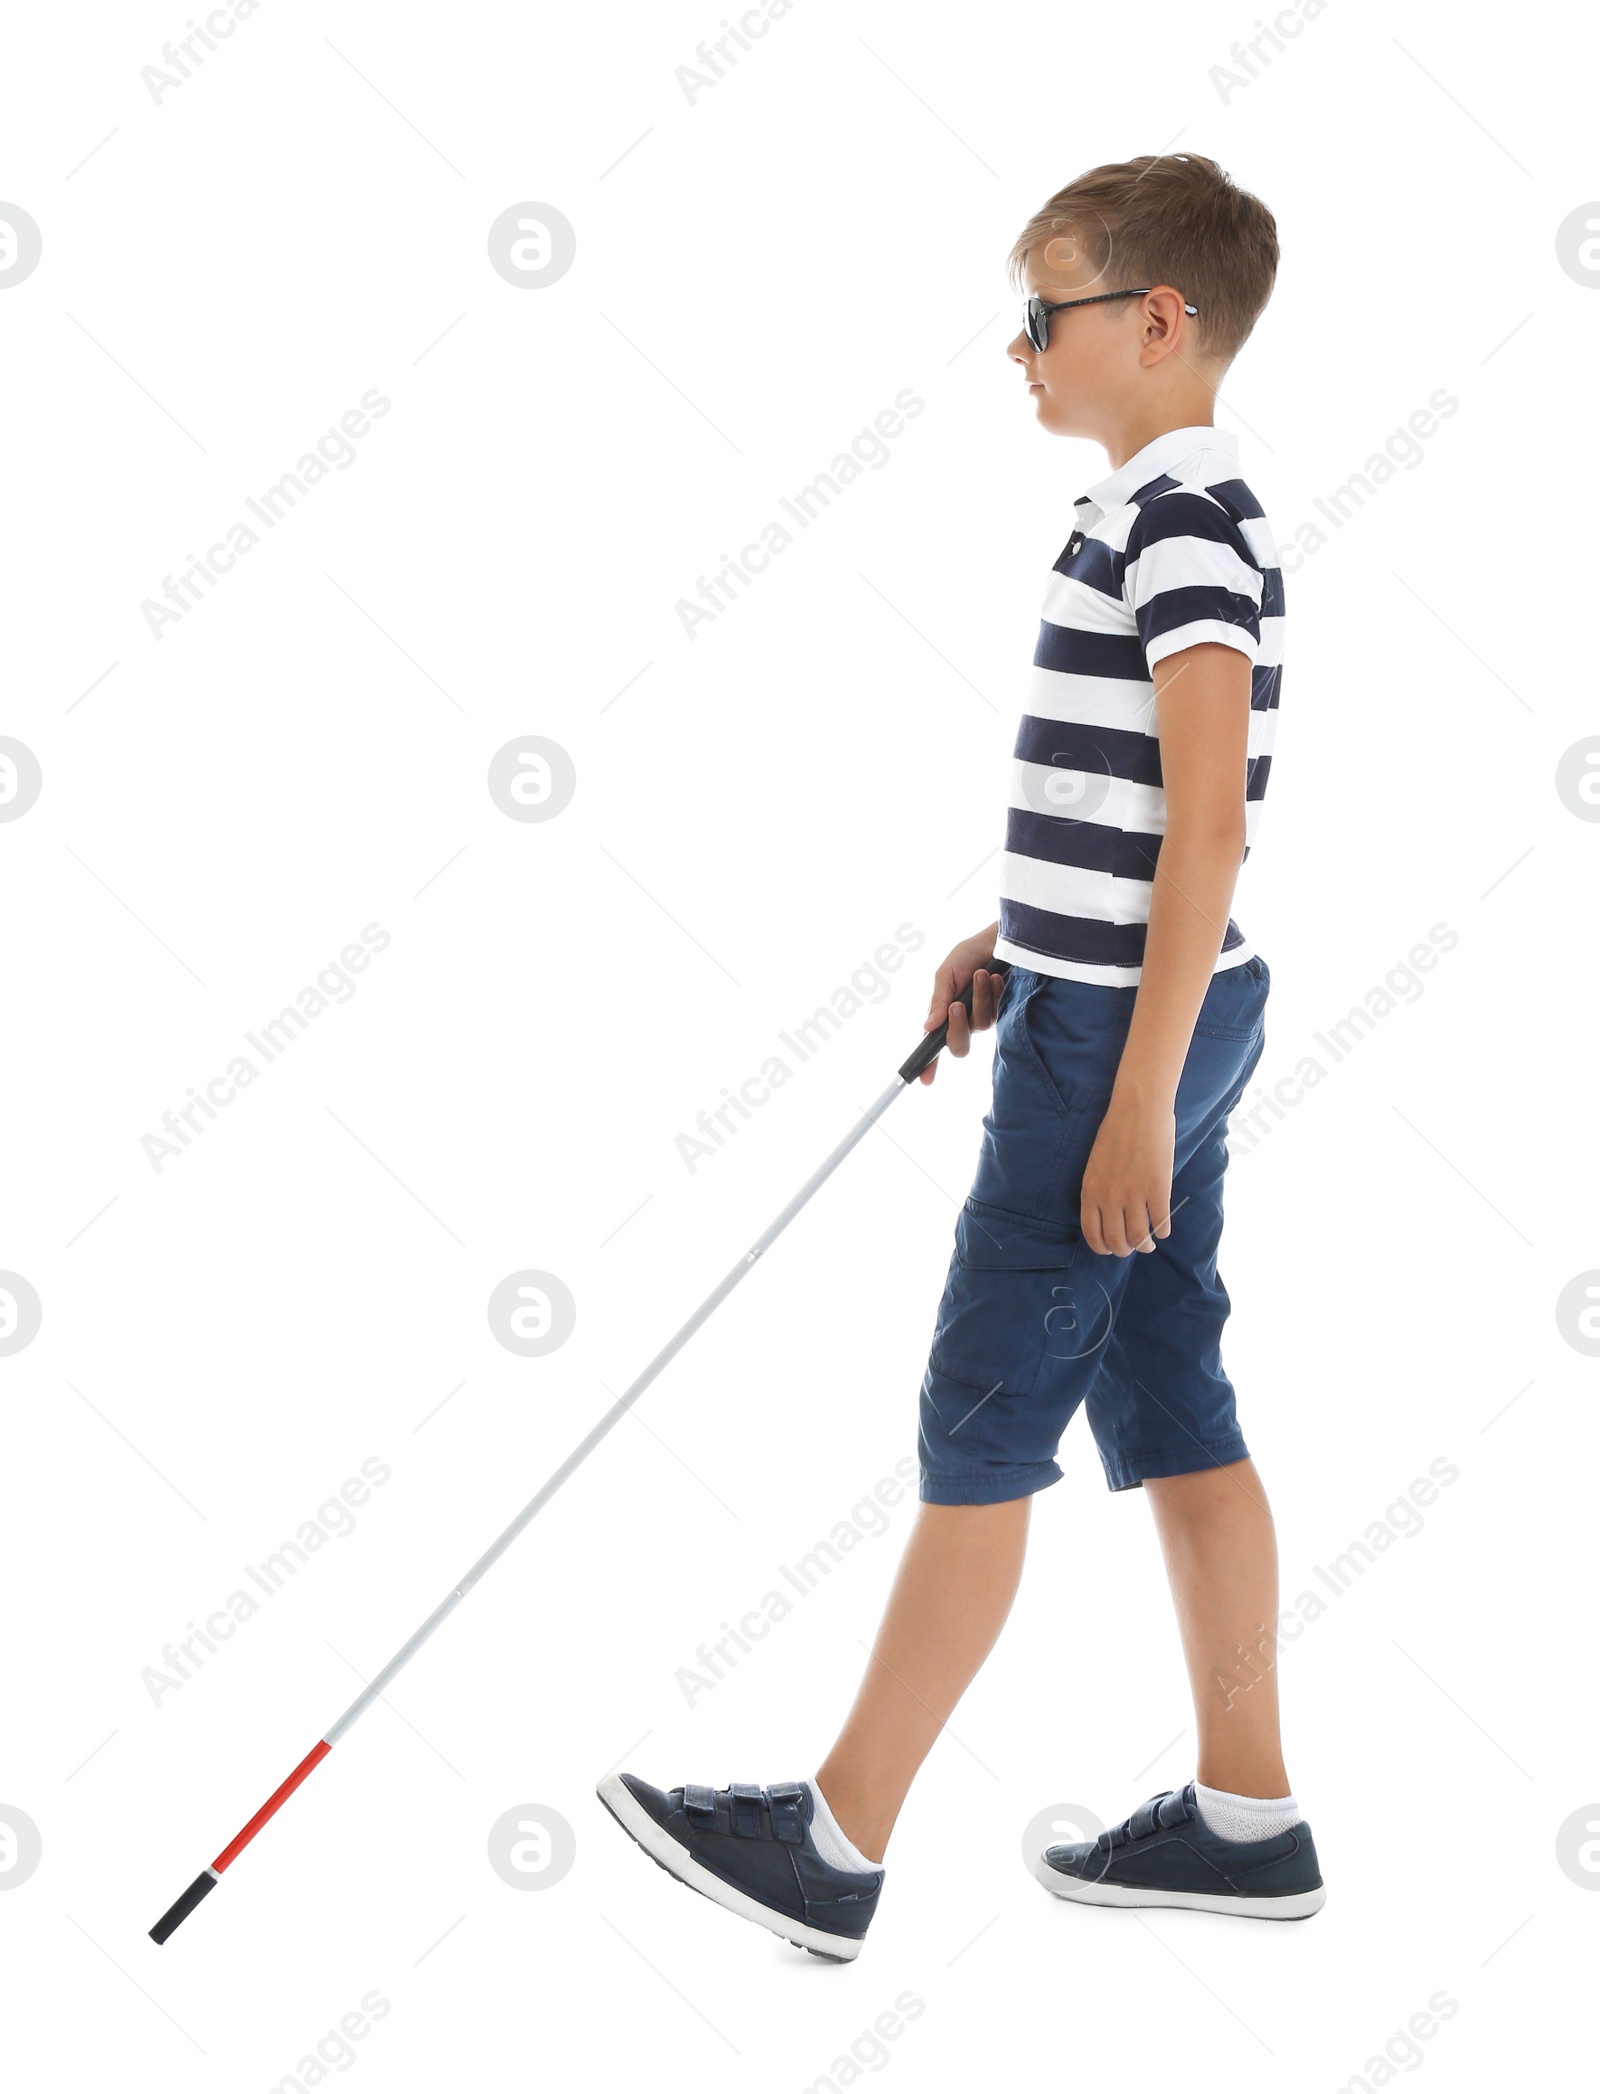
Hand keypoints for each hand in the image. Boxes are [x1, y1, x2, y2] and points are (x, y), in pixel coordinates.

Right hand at [918, 925, 1002, 1085]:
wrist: (998, 939)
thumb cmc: (970, 954)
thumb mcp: (946, 973)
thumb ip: (938, 1000)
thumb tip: (928, 1027)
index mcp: (945, 1014)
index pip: (934, 1044)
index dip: (928, 1064)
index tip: (924, 1079)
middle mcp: (964, 1021)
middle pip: (959, 1046)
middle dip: (957, 1028)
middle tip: (956, 1005)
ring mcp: (985, 1017)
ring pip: (980, 1025)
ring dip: (979, 999)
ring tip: (980, 974)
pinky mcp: (1005, 1011)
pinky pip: (997, 1013)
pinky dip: (993, 993)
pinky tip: (994, 977)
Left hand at [1080, 1096, 1175, 1254]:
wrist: (1139, 1110)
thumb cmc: (1116, 1132)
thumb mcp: (1095, 1165)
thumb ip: (1099, 1190)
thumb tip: (1108, 1216)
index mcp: (1090, 1191)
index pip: (1092, 1234)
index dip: (1102, 1247)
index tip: (1110, 1249)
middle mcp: (1109, 1198)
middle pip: (1117, 1241)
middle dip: (1125, 1250)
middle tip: (1132, 1247)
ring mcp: (1134, 1195)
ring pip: (1140, 1237)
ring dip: (1145, 1245)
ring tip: (1149, 1244)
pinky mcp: (1158, 1190)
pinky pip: (1161, 1223)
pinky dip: (1163, 1231)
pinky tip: (1163, 1230)